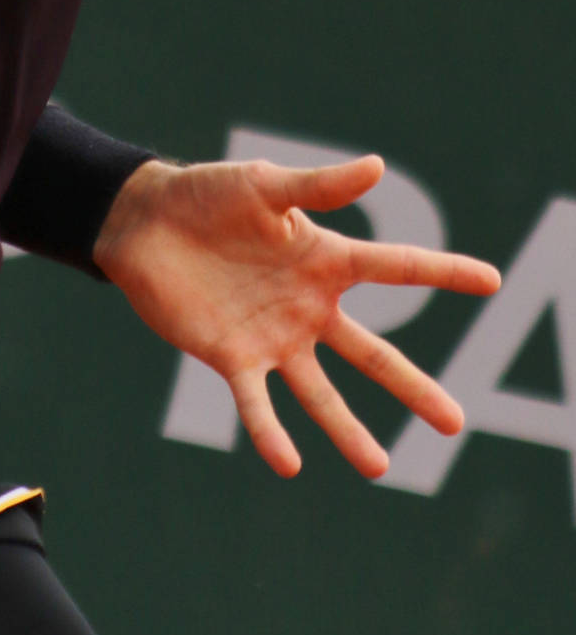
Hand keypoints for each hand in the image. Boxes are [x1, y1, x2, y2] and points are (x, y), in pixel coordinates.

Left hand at [93, 154, 500, 478]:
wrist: (144, 221)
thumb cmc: (207, 195)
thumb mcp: (266, 184)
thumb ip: (320, 186)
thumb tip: (378, 167)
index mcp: (324, 259)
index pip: (395, 267)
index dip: (442, 271)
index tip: (492, 281)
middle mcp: (307, 307)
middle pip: (372, 354)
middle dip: (413, 388)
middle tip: (455, 423)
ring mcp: (272, 337)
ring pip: (321, 393)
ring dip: (347, 430)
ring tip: (379, 467)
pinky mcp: (230, 356)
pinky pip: (256, 402)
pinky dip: (271, 432)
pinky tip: (290, 463)